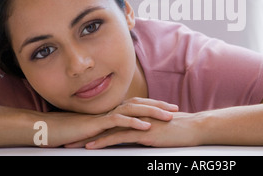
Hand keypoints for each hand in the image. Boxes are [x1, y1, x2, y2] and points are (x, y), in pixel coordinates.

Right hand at [43, 97, 177, 147]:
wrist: (51, 129)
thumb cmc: (72, 130)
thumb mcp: (95, 129)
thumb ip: (109, 127)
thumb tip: (122, 130)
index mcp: (112, 109)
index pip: (138, 104)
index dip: (154, 104)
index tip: (169, 107)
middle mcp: (111, 108)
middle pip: (140, 103)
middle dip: (159, 105)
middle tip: (176, 108)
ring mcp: (105, 114)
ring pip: (134, 110)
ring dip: (152, 112)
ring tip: (168, 116)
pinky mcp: (98, 122)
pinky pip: (120, 121)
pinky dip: (134, 123)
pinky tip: (146, 126)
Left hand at [79, 111, 202, 148]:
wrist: (194, 127)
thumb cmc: (180, 129)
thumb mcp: (160, 127)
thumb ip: (147, 128)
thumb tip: (140, 133)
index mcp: (138, 115)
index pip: (112, 120)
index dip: (96, 126)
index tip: (81, 132)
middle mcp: (135, 116)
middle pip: (105, 123)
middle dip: (86, 130)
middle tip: (69, 136)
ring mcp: (138, 123)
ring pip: (107, 129)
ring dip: (88, 136)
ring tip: (72, 144)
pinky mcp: (142, 132)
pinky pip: (118, 137)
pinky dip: (103, 141)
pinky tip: (91, 146)